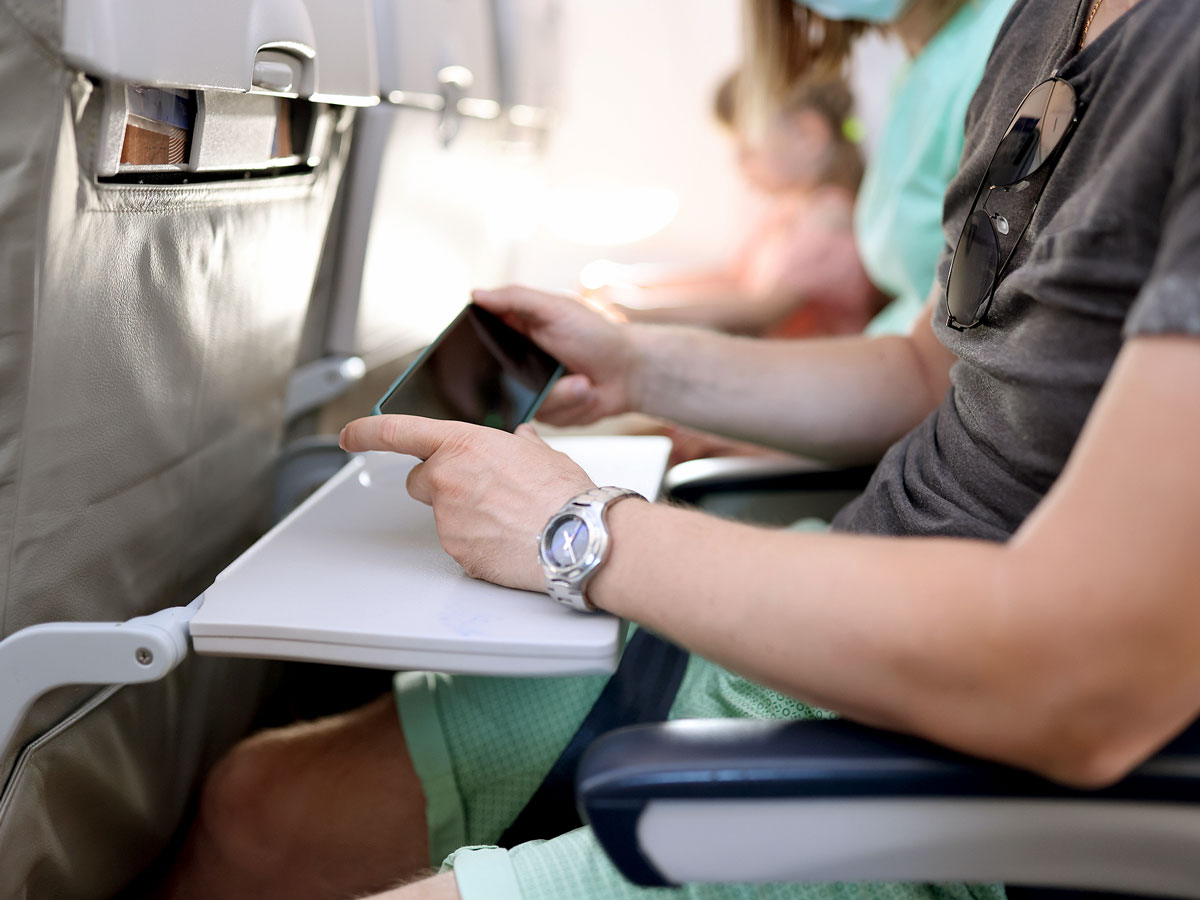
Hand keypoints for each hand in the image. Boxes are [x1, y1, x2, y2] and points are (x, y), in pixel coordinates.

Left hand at [340, 416, 594, 590]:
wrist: (577, 538)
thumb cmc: (564, 494)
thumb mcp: (542, 454)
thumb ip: (519, 444)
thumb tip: (521, 440)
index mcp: (462, 443)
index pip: (398, 431)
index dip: (366, 432)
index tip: (349, 435)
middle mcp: (446, 478)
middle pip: (420, 481)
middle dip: (442, 485)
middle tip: (482, 492)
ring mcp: (447, 519)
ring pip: (443, 516)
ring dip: (466, 517)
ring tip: (511, 519)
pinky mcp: (457, 553)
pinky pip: (460, 545)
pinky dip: (479, 544)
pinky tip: (509, 540)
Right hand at [472, 286, 639, 425]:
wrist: (631, 372)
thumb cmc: (598, 335)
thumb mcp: (556, 308)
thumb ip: (516, 299)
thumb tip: (475, 293)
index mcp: (518, 333)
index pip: (480, 340)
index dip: (477, 349)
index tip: (497, 352)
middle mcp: (520, 363)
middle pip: (496, 381)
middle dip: (529, 379)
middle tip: (560, 367)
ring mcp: (534, 390)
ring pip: (525, 402)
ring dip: (561, 394)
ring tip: (583, 381)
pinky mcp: (550, 413)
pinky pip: (546, 419)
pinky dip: (572, 406)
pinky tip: (587, 393)